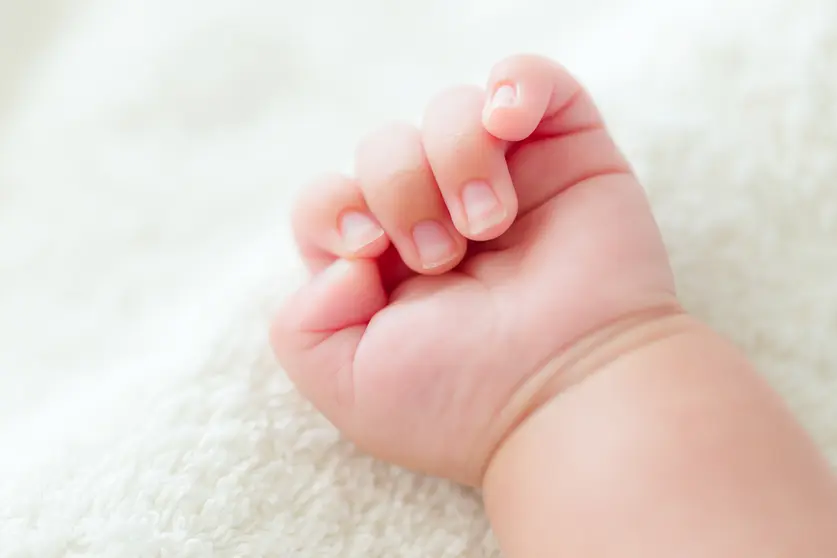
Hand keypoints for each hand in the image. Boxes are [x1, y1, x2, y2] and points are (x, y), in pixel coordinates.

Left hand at [271, 54, 678, 485]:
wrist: (564, 396)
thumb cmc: (461, 399)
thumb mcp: (345, 383)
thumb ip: (301, 322)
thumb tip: (345, 256)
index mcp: (387, 265)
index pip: (328, 196)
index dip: (332, 207)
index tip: (368, 254)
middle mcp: (440, 216)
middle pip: (383, 146)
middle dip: (400, 193)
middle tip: (441, 258)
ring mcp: (505, 181)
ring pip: (449, 110)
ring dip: (455, 160)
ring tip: (486, 225)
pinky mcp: (567, 154)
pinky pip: (529, 77)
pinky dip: (514, 85)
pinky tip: (508, 124)